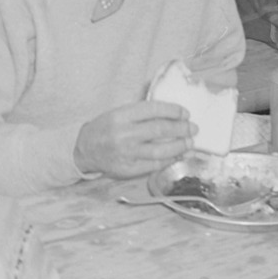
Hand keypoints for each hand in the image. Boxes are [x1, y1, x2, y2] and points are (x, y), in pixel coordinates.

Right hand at [75, 100, 194, 179]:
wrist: (84, 149)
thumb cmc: (105, 128)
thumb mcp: (118, 113)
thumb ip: (141, 113)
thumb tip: (171, 114)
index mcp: (121, 116)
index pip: (153, 110)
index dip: (173, 110)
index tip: (185, 112)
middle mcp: (124, 134)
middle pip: (159, 130)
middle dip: (181, 128)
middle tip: (193, 128)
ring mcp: (127, 153)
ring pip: (160, 150)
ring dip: (179, 146)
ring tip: (189, 143)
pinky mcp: (129, 168)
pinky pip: (154, 164)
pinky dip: (169, 160)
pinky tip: (177, 155)